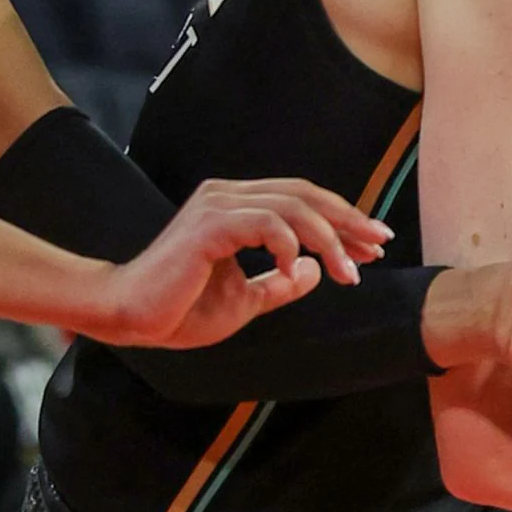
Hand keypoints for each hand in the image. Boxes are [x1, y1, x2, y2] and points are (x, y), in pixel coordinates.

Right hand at [89, 178, 390, 349]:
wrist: (132, 317)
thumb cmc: (180, 309)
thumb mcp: (245, 300)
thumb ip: (278, 284)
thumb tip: (314, 271)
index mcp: (235, 207)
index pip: (301, 200)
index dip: (342, 219)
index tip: (374, 244)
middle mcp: (227, 196)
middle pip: (304, 194)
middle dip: (348, 220)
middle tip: (379, 246)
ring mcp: (217, 207)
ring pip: (291, 206)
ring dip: (328, 239)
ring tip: (348, 272)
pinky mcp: (208, 226)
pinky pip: (264, 223)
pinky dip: (288, 245)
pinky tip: (293, 270)